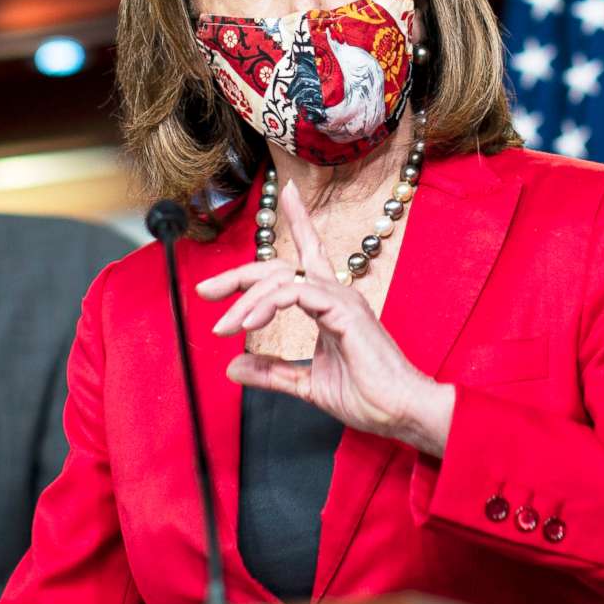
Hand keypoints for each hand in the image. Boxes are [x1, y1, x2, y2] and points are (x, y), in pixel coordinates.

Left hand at [197, 175, 455, 456]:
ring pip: (281, 280)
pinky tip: (249, 323)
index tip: (285, 191)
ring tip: (224, 326)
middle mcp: (335, 292)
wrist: (399, 412)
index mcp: (330, 303)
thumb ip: (271, 372)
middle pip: (279, 266)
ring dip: (246, 302)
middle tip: (204, 291)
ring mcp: (340, 298)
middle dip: (238, 275)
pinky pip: (295, 293)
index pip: (309, 251)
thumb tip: (233, 366)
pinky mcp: (343, 310)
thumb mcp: (305, 384)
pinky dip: (267, 305)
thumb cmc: (366, 396)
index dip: (298, 220)